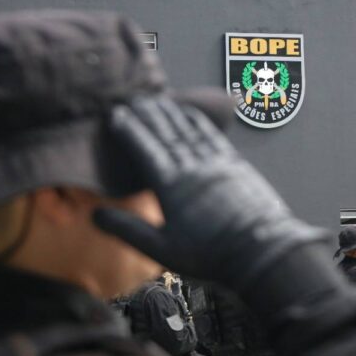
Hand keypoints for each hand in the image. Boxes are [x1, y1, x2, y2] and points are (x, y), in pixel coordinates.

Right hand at [94, 97, 327, 291]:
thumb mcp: (163, 250)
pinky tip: (191, 114)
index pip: (144, 148)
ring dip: (171, 112)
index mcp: (170, 184)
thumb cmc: (210, 255)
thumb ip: (128, 230)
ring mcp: (215, 161)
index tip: (117, 114)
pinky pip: (211, 134)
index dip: (129, 130)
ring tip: (159, 101)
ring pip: (187, 129)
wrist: (261, 251)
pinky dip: (197, 120)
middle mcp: (191, 165)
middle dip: (148, 114)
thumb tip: (95, 214)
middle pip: (165, 132)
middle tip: (135, 99)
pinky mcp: (234, 164)